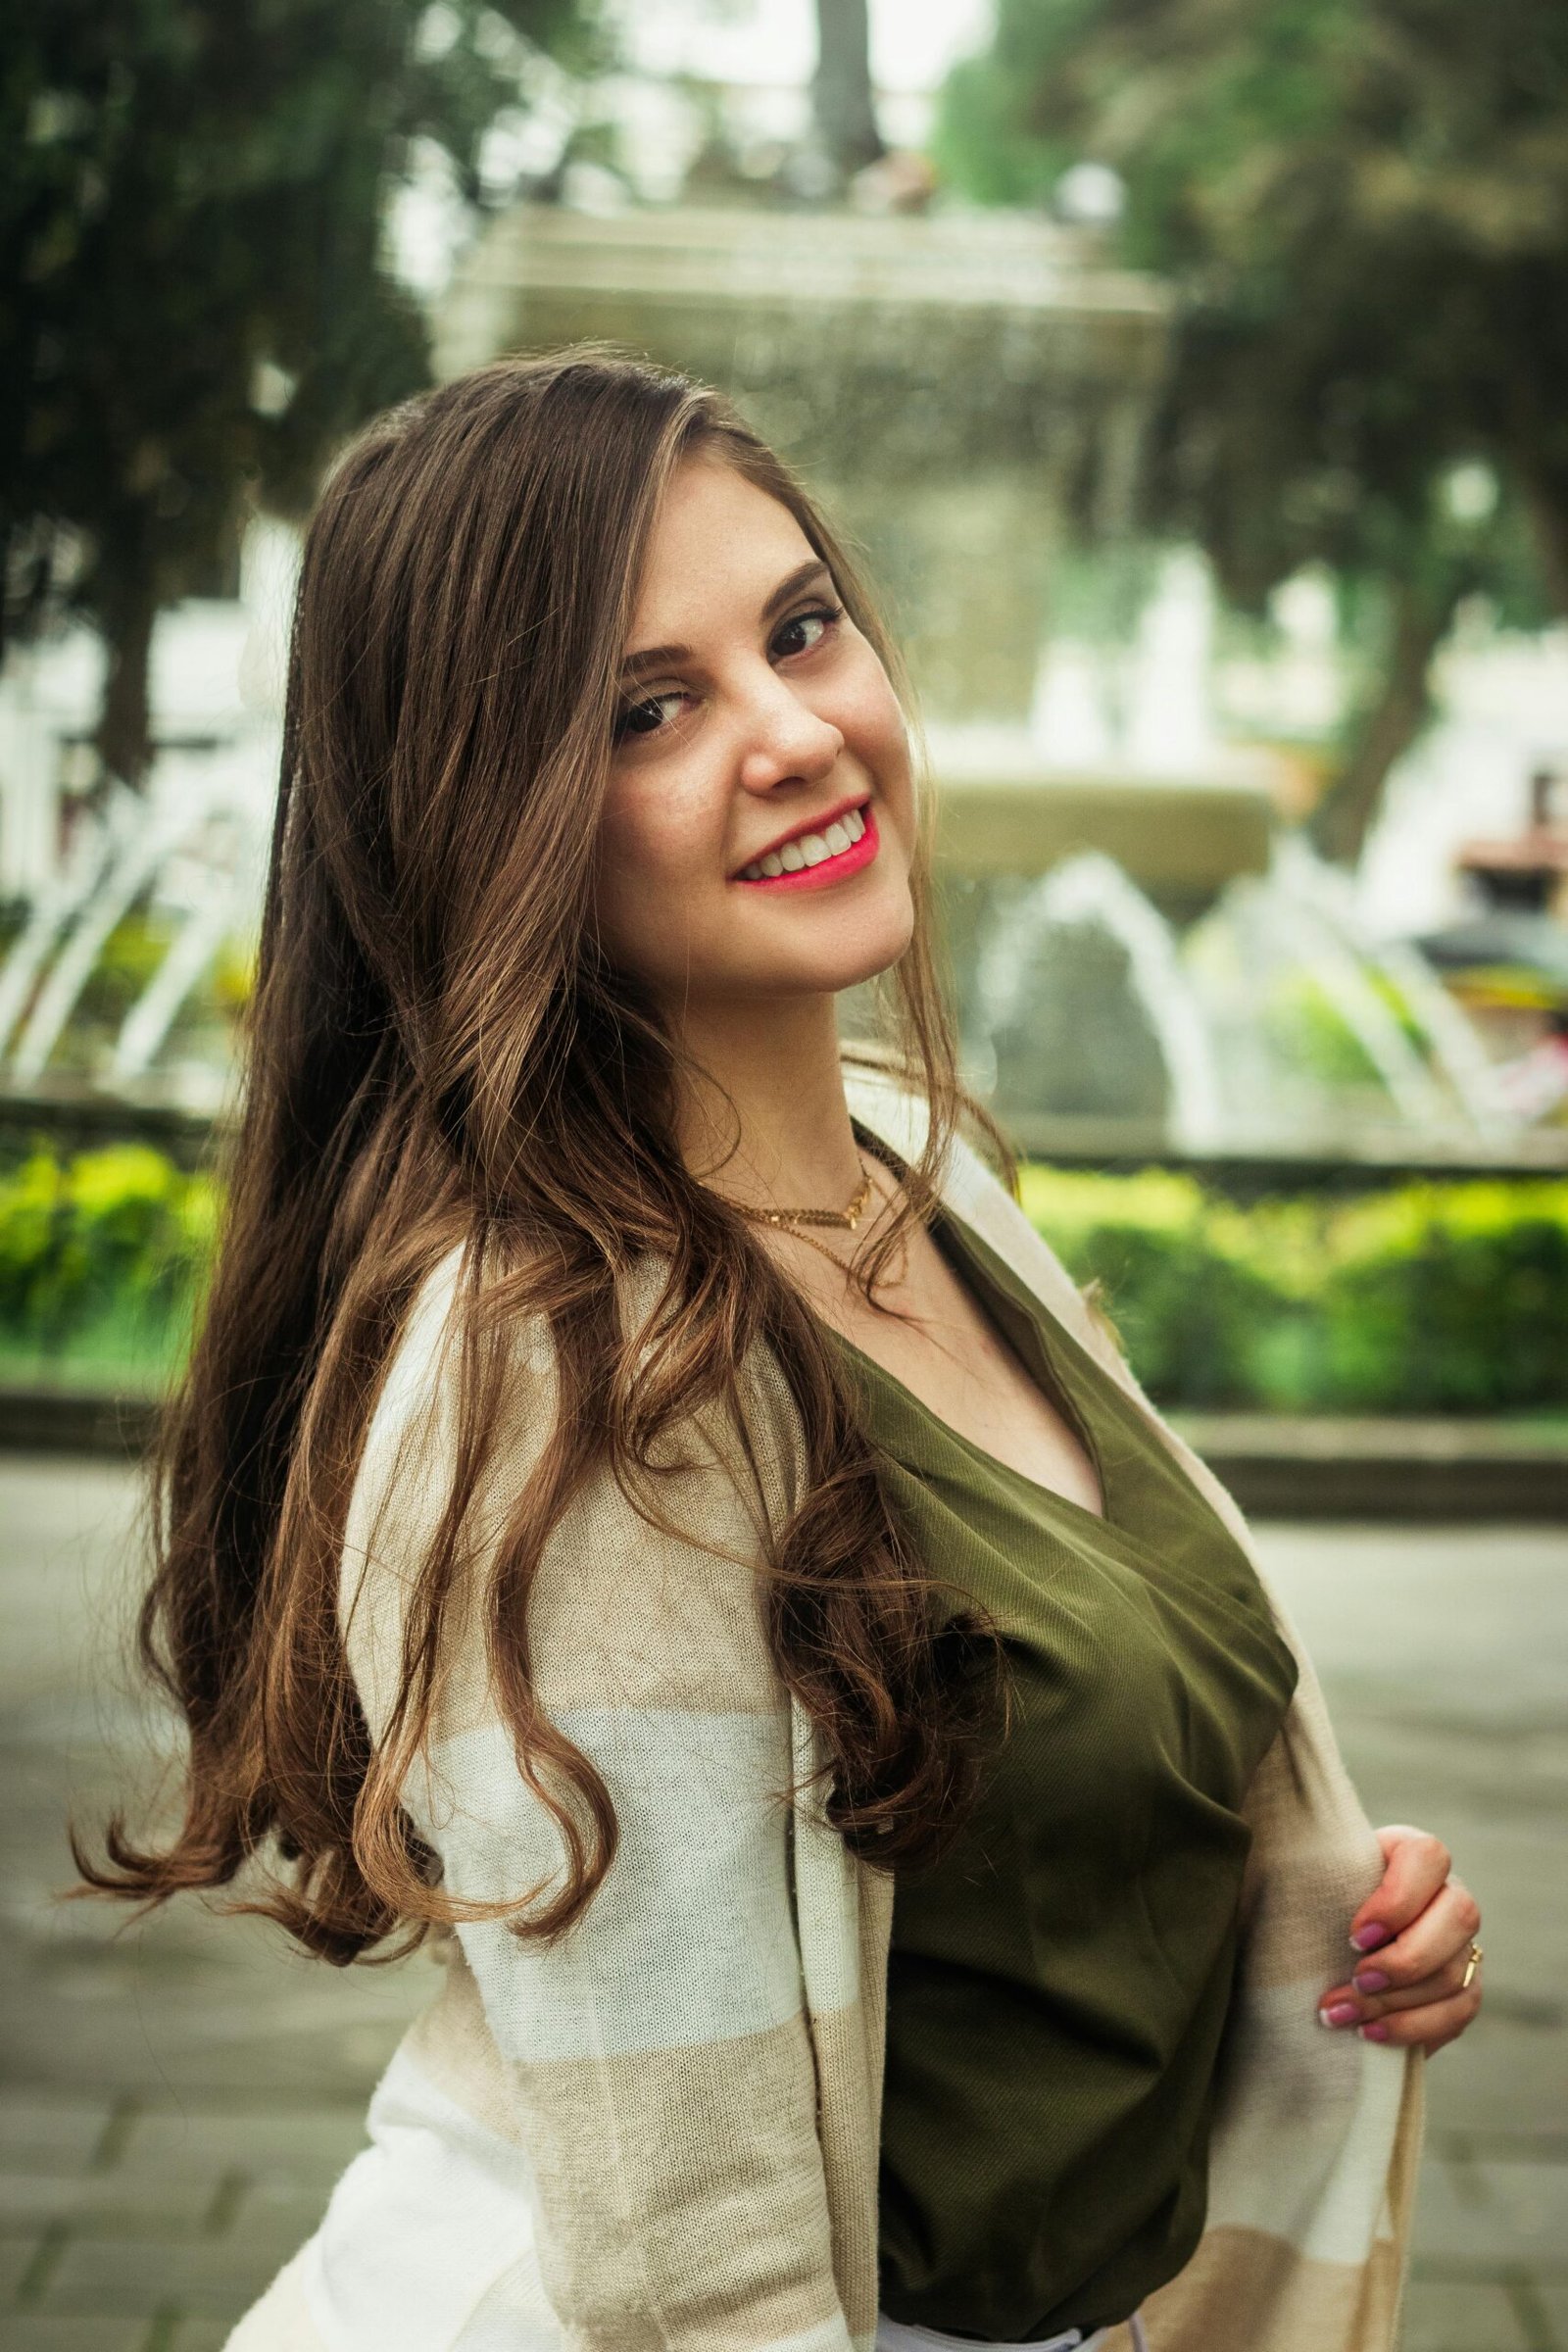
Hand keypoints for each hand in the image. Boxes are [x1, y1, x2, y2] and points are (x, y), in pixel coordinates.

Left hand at [1317, 1824, 1481, 2054]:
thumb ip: (1295, 1870)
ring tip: (1343, 2014)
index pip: (1429, 1856)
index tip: (1352, 1935)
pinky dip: (1414, 2027)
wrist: (1322, 1949)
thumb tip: (1256, 1863)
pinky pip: (1458, 2011)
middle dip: (1404, 1958)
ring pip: (1454, 1972)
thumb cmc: (1306, 1903)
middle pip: (1460, 1916)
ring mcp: (1461, 1944)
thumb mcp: (1303, 1879)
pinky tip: (1370, 2033)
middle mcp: (1447, 1893)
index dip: (1397, 1899)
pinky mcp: (1464, 1988)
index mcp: (1410, 1852)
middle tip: (1355, 1980)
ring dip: (1397, 2002)